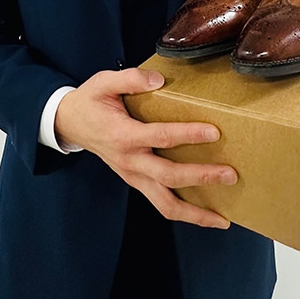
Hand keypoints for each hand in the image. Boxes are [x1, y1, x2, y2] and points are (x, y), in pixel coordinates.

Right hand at [55, 67, 236, 228]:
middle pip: (168, 176)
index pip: (160, 137)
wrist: (69, 123)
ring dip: (194, 213)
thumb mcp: (104, 82)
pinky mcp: (136, 181)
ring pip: (164, 204)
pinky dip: (184, 212)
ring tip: (222, 219)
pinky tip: (206, 214)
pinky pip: (161, 203)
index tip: (213, 132)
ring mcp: (133, 176)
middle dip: (201, 177)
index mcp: (123, 135)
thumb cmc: (90, 101)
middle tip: (230, 175)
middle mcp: (130, 161)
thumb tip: (158, 80)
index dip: (187, 135)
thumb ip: (130, 79)